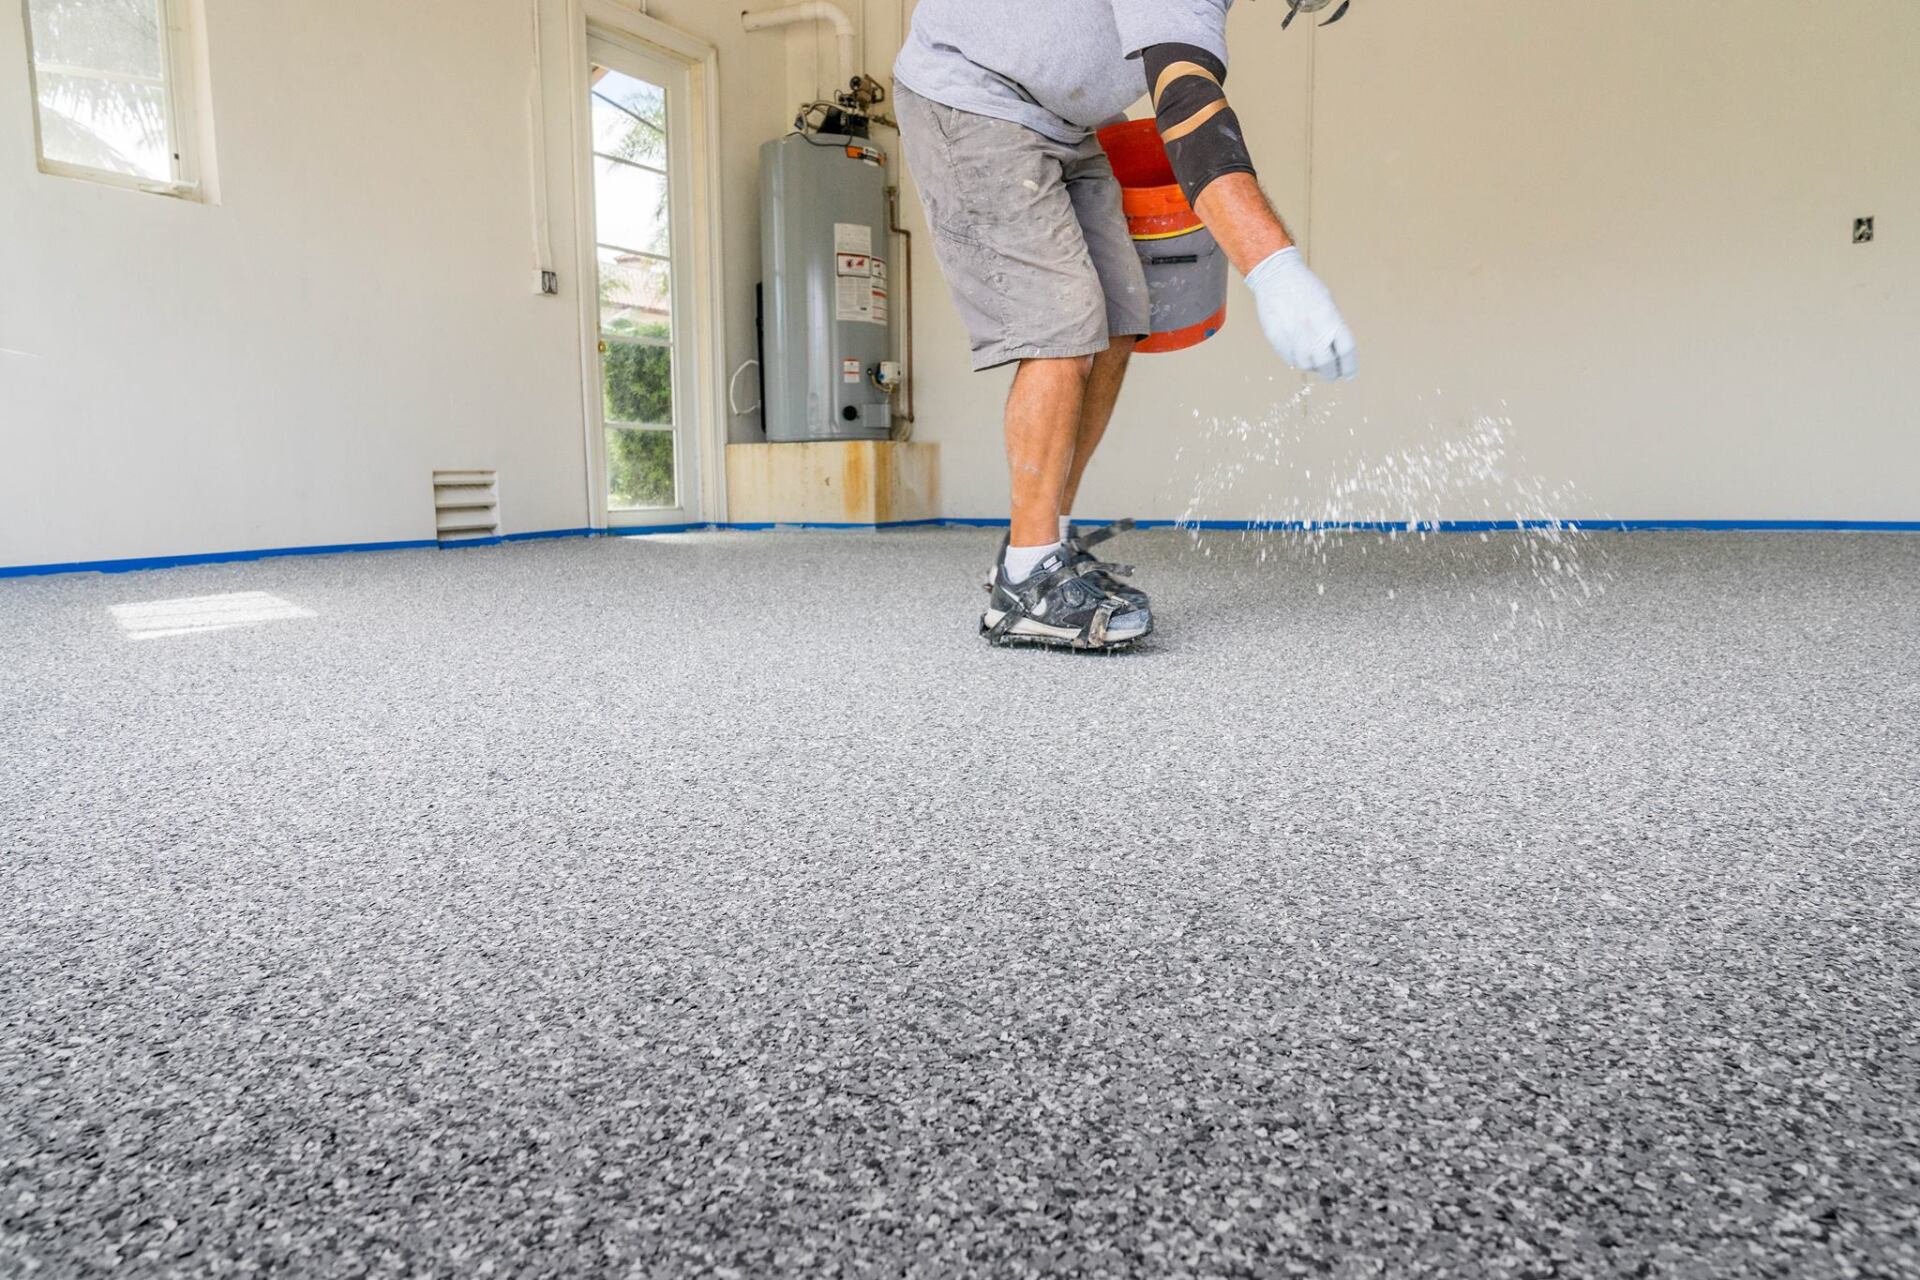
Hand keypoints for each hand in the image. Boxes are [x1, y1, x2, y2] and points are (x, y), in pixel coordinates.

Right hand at [1245, 247, 1356, 380]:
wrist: (1277, 276)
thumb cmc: (1304, 287)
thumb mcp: (1327, 303)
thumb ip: (1332, 326)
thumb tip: (1335, 349)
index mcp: (1330, 320)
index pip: (1346, 351)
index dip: (1349, 366)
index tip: (1349, 374)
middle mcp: (1313, 332)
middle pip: (1327, 365)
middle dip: (1331, 373)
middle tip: (1333, 375)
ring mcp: (1294, 338)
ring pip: (1307, 365)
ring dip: (1313, 367)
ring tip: (1315, 362)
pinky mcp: (1278, 341)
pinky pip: (1291, 359)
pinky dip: (1298, 360)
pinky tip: (1300, 352)